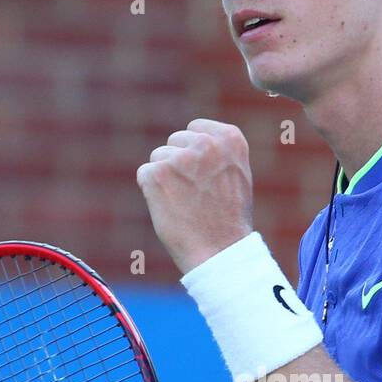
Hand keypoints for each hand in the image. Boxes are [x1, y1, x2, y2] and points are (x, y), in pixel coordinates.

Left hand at [136, 119, 252, 273]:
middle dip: (179, 164)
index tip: (205, 177)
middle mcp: (206, 143)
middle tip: (196, 196)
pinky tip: (170, 209)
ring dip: (166, 179)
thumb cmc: (228, 220)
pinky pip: (144, 175)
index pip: (195, 129)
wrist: (219, 253)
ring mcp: (180, 158)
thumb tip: (192, 139)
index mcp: (230, 139)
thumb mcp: (236, 175)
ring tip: (186, 204)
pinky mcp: (157, 174)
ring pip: (158, 158)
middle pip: (175, 141)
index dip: (195, 153)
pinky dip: (152, 192)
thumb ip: (218, 152)